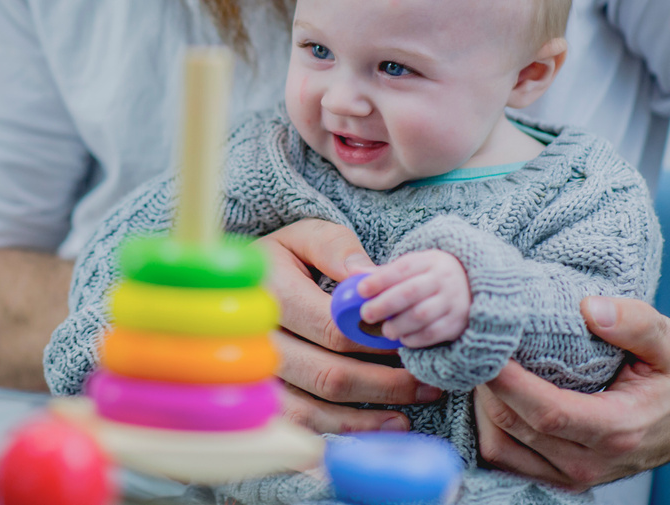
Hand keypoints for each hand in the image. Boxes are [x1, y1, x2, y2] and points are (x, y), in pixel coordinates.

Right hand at [257, 220, 444, 433]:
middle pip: (327, 375)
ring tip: (409, 413)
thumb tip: (369, 277)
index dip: (377, 341)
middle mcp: (258, 340)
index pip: (332, 328)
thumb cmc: (284, 259)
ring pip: (314, 409)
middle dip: (386, 383)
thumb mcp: (306, 236)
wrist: (243, 282)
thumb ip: (337, 249)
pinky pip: (300, 426)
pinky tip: (377, 427)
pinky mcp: (262, 398)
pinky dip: (341, 432)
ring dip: (367, 417)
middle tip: (426, 383)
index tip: (412, 344)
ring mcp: (257, 374)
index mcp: (270, 294)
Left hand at [357, 250, 470, 347]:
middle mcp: (444, 278)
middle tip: (366, 314)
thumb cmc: (430, 278)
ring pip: (422, 314)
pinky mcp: (459, 322)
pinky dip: (416, 338)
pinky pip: (435, 333)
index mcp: (429, 260)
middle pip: (410, 292)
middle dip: (385, 304)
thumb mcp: (412, 267)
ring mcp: (454, 300)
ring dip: (399, 324)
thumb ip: (383, 272)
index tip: (360, 290)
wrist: (473, 287)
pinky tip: (403, 339)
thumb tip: (351, 273)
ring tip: (385, 330)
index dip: (379, 279)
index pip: (401, 268)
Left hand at [475, 296, 669, 489]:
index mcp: (618, 429)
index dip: (507, 380)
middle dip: (486, 383)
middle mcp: (591, 462)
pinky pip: (504, 458)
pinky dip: (489, 426)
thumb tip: (590, 309)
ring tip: (484, 367)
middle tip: (477, 344)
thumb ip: (636, 323)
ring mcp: (572, 475)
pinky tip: (493, 394)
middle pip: (513, 425)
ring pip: (499, 445)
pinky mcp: (558, 478)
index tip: (484, 345)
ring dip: (482, 405)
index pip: (547, 412)